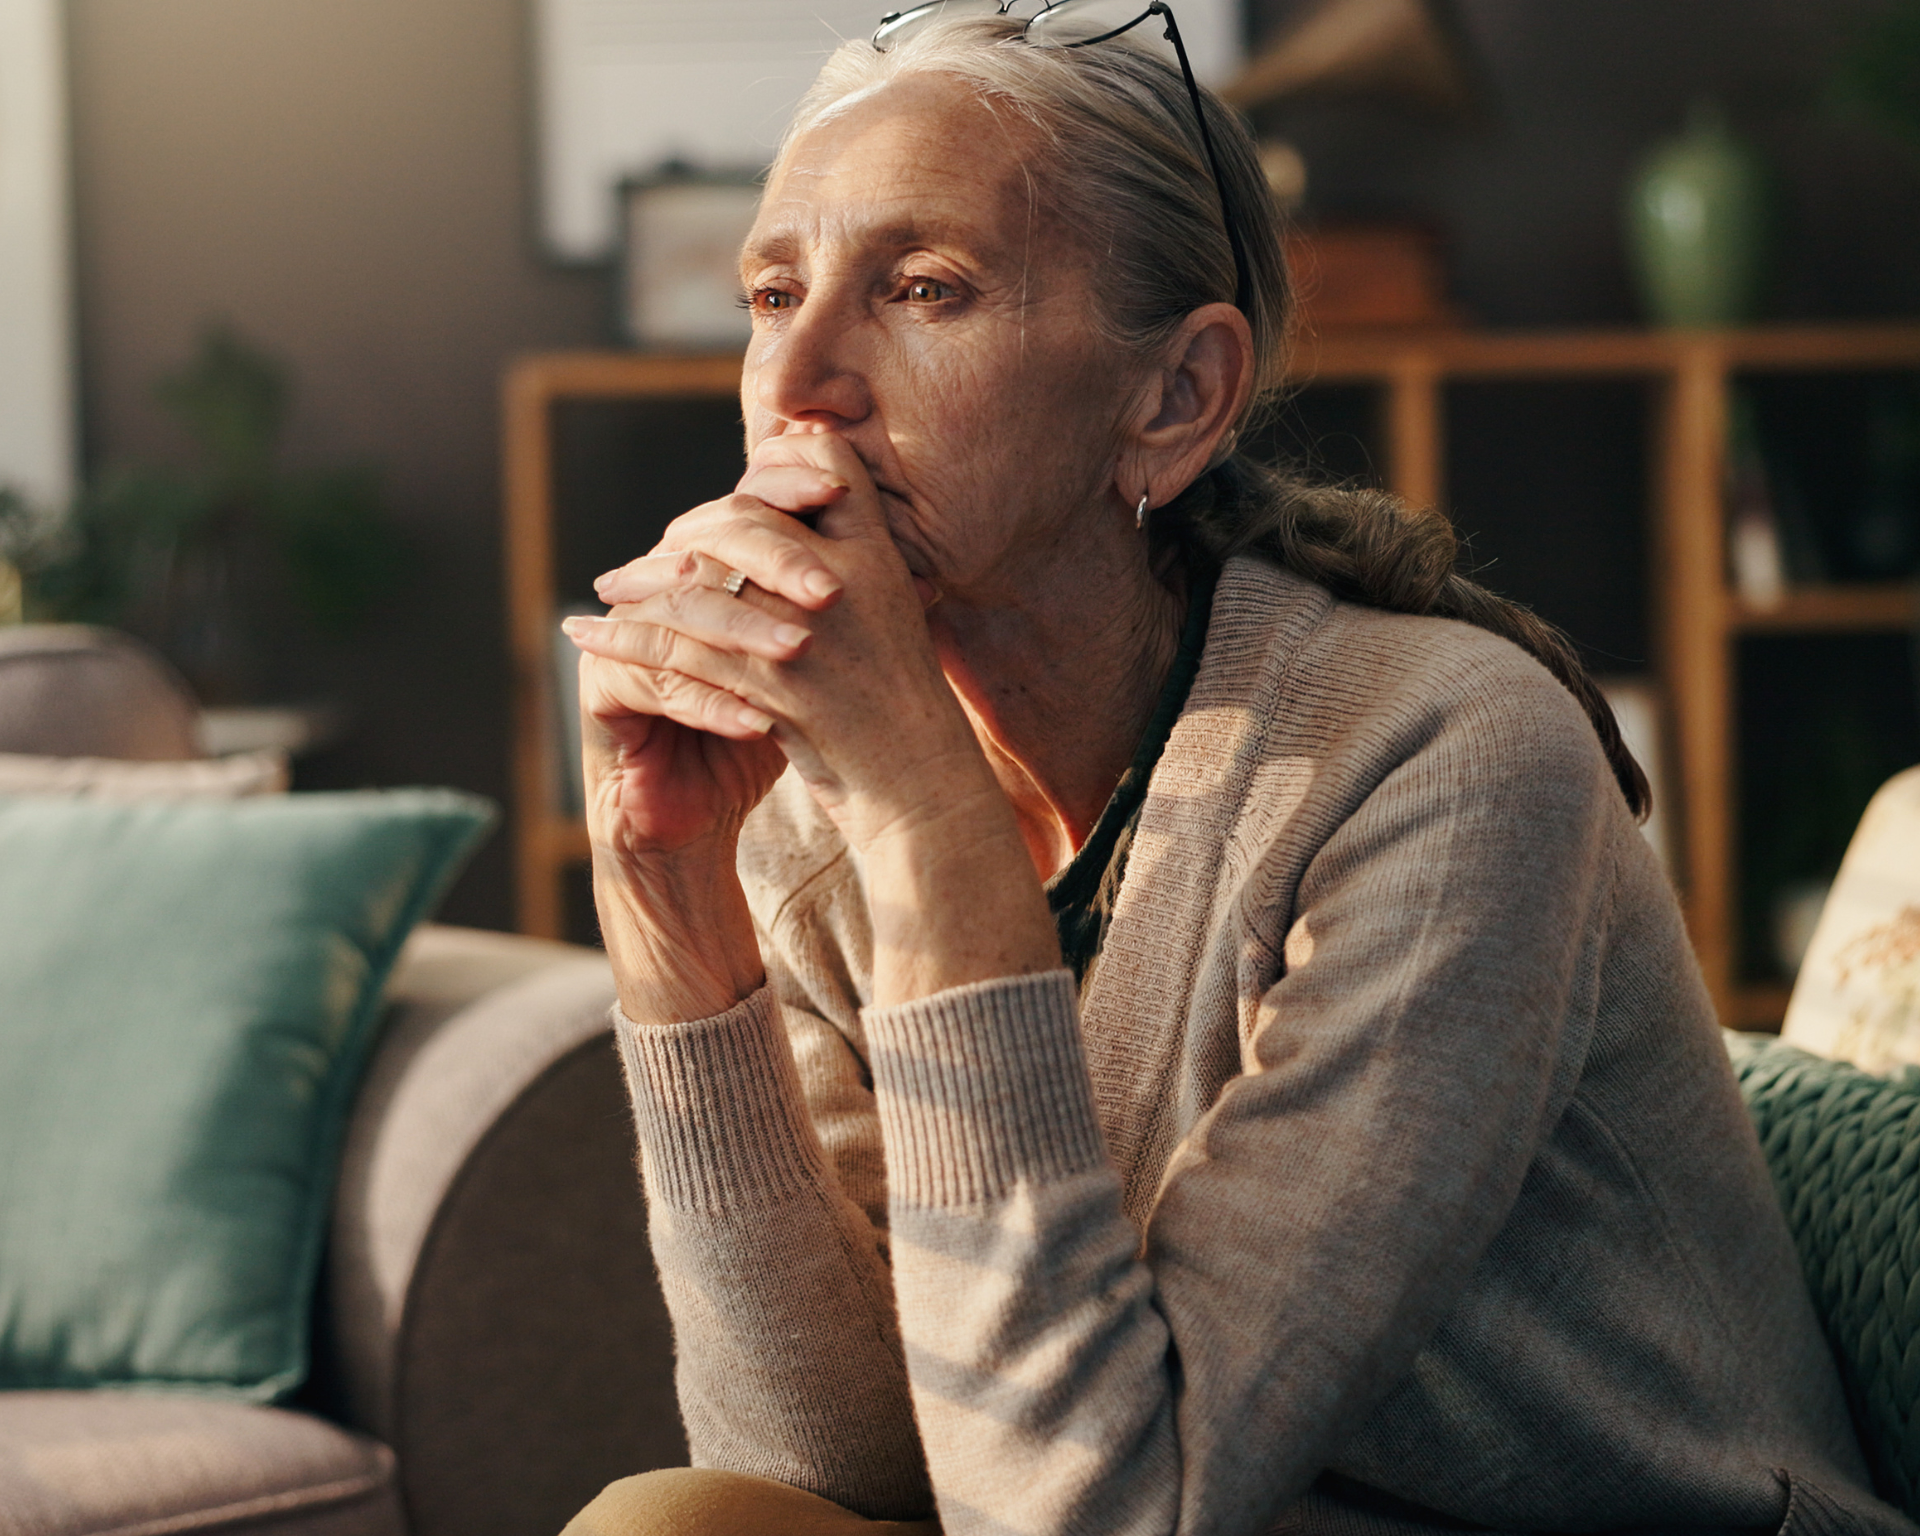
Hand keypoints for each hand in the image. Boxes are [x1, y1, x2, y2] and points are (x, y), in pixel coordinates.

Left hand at [576, 428, 1060, 1009]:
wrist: (919, 789)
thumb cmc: (903, 709)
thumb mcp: (892, 617)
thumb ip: (850, 564)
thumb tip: (790, 526)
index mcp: (880, 554)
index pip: (822, 462)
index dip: (773, 466)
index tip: (727, 496)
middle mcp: (846, 578)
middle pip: (745, 515)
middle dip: (687, 528)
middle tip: (651, 549)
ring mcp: (809, 629)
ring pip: (701, 580)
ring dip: (642, 581)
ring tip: (606, 588)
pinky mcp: (774, 686)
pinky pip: (681, 648)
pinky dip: (627, 639)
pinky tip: (590, 637)